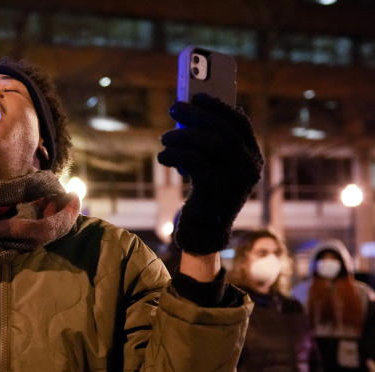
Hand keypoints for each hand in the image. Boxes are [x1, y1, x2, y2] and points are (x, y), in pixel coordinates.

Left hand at [158, 93, 263, 254]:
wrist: (205, 231)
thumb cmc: (207, 194)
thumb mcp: (215, 166)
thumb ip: (213, 144)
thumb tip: (195, 112)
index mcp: (252, 158)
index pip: (240, 123)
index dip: (218, 106)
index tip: (198, 95)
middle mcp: (248, 167)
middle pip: (223, 130)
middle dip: (197, 115)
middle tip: (175, 107)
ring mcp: (233, 180)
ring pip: (208, 144)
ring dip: (182, 136)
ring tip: (164, 138)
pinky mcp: (214, 191)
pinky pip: (193, 162)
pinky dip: (175, 155)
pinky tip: (163, 156)